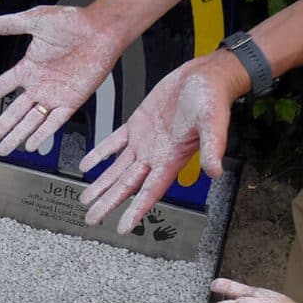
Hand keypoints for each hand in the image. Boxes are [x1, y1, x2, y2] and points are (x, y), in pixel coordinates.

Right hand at [0, 6, 121, 156]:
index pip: (0, 88)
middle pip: (12, 113)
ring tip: (2, 150)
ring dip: (16, 136)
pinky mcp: (71, 101)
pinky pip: (54, 122)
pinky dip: (42, 134)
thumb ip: (12, 24)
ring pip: (30, 121)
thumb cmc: (74, 22)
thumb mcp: (37, 19)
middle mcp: (38, 85)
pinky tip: (30, 145)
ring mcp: (54, 95)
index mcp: (28, 68)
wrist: (101, 30)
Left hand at [79, 53, 241, 233]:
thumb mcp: (213, 121)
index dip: (135, 211)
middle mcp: (155, 155)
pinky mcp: (138, 124)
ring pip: (118, 169)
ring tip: (86, 199)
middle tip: (92, 218)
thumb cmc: (213, 97)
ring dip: (102, 184)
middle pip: (127, 186)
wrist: (206, 75)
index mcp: (171, 158)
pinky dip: (100, 154)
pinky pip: (114, 143)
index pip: (150, 191)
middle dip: (109, 203)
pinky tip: (87, 165)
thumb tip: (215, 170)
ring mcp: (145, 141)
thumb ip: (213, 146)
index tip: (122, 228)